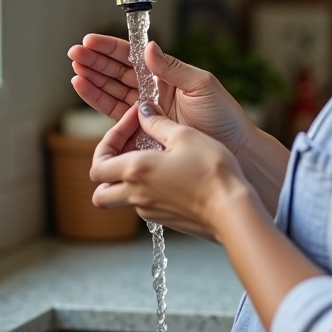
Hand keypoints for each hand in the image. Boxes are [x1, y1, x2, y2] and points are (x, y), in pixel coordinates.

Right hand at [68, 34, 251, 155]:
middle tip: (75, 53)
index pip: (133, 56)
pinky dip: (97, 99)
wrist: (232, 148)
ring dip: (92, 79)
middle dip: (95, 61)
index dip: (111, 49)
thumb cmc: (223, 115)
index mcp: (167, 74)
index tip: (91, 41)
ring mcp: (146, 110)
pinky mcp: (142, 130)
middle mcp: (153, 90)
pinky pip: (114, 112)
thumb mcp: (201, 84)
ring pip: (112, 90)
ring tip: (75, 69)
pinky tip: (83, 87)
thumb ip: (172, 67)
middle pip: (118, 71)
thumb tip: (148, 47)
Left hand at [90, 101, 255, 241]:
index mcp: (136, 170)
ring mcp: (150, 211)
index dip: (109, 140)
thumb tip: (143, 111)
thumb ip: (158, 123)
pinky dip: (145, 189)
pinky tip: (168, 173)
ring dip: (125, 180)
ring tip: (148, 159)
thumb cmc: (211, 170)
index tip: (133, 123)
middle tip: (125, 150)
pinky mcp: (165, 219)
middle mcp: (136, 194)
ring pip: (120, 200)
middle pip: (100, 192)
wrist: (232, 210)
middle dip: (106, 170)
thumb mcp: (185, 136)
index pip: (98, 163)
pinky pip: (143, 205)